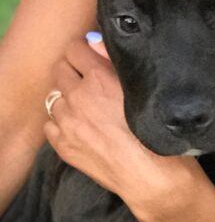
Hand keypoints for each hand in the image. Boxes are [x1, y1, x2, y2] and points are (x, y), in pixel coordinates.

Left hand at [44, 35, 214, 221]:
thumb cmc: (158, 132)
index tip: (92, 56)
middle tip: (90, 80)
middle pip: (60, 69)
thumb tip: (94, 43)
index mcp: (99, 79)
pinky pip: (51, 124)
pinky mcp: (63, 146)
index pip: (74, 47)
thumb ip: (115, 61)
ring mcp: (67, 123)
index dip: (85, 50)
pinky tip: (82, 127)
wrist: (153, 178)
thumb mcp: (143, 89)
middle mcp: (78, 97)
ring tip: (88, 107)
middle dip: (73, 70)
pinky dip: (62, 122)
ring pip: (54, 97)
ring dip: (68, 97)